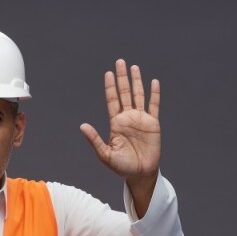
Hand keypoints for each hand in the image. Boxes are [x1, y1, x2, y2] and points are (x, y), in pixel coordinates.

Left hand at [80, 59, 160, 180]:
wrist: (140, 174)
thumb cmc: (122, 167)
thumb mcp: (106, 155)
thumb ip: (95, 140)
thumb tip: (82, 126)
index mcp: (116, 123)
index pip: (112, 101)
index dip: (110, 87)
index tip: (108, 73)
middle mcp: (128, 118)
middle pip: (125, 93)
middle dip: (122, 78)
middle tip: (120, 62)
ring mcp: (141, 119)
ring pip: (138, 95)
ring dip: (136, 81)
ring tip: (134, 67)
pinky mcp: (153, 124)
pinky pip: (154, 105)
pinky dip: (154, 94)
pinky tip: (153, 82)